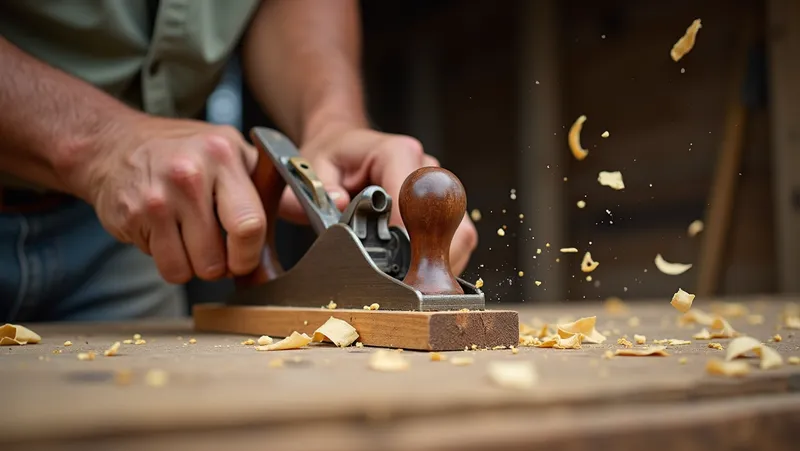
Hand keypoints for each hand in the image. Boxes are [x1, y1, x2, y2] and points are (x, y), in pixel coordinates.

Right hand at [77, 116, 265, 283]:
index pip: (250, 224)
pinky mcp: (132, 216)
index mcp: (223, 155)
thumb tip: (321, 206)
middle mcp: (190, 174)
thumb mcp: (231, 154)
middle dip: (222, 265)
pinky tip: (166, 234)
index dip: (249, 254)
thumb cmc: (182, 153)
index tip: (245, 257)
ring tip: (189, 237)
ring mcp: (158, 197)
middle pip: (218, 258)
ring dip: (194, 265)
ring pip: (191, 270)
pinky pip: (165, 267)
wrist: (113, 144)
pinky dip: (169, 261)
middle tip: (216, 249)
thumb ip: (269, 186)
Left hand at [279, 124, 477, 274]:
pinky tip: (417, 275)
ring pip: (460, 232)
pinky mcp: (443, 208)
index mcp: (396, 152)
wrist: (344, 146)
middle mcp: (425, 167)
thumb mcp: (314, 168)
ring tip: (412, 281)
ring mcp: (439, 189)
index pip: (414, 194)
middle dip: (430, 253)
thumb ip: (321, 188)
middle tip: (405, 279)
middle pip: (448, 216)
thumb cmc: (333, 157)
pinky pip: (456, 241)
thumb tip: (340, 205)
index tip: (395, 258)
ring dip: (439, 262)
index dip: (407, 231)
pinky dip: (440, 262)